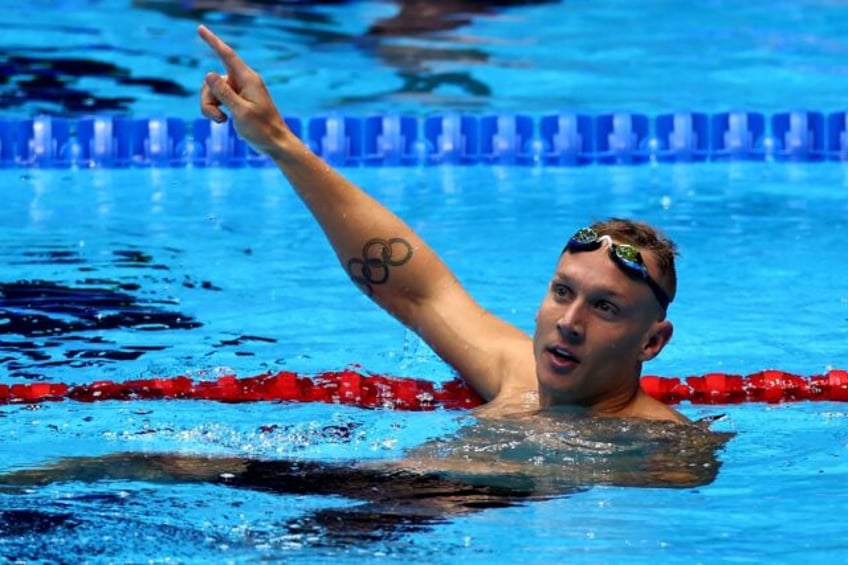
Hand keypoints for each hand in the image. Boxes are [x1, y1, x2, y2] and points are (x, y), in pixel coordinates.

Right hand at [197, 24, 291, 158]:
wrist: (275, 144)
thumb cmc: (262, 129)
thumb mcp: (241, 111)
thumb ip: (224, 93)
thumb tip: (208, 73)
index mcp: (248, 79)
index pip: (227, 55)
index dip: (212, 41)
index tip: (200, 28)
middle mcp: (243, 81)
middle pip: (212, 80)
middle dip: (208, 98)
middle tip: (217, 116)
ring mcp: (239, 91)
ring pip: (212, 91)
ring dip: (210, 107)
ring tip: (221, 121)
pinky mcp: (236, 100)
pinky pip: (217, 99)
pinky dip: (215, 110)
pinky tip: (224, 121)